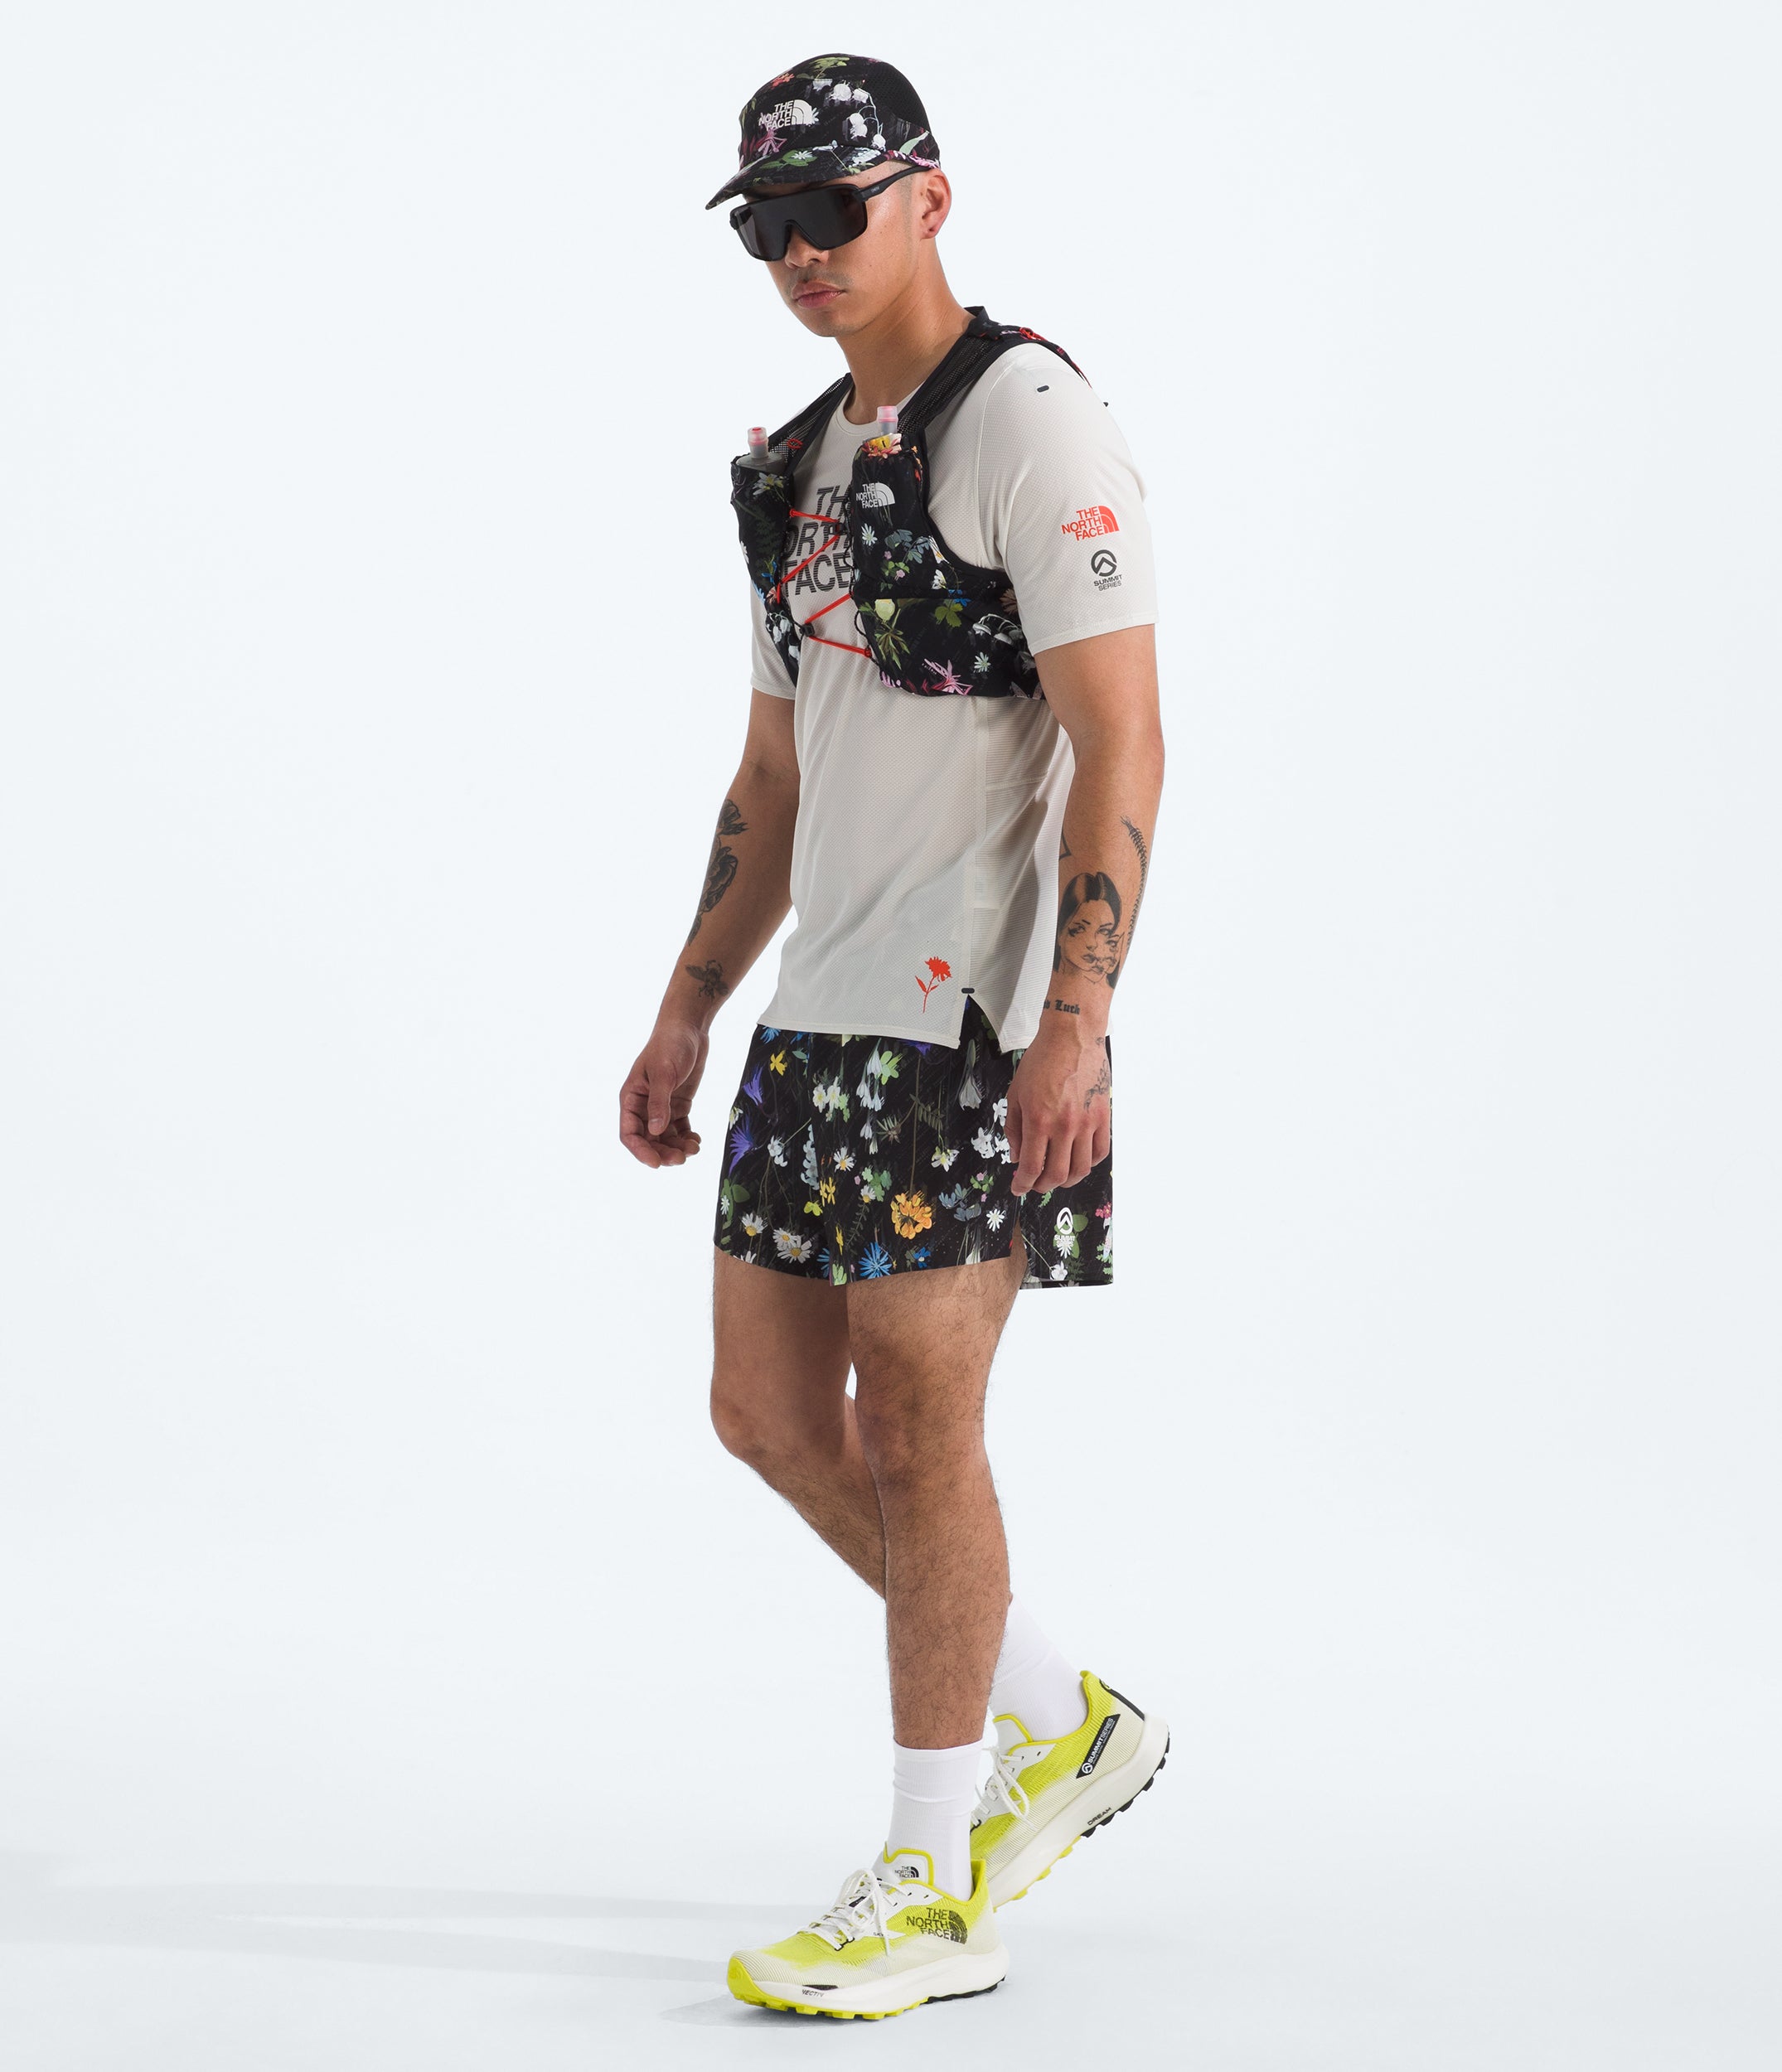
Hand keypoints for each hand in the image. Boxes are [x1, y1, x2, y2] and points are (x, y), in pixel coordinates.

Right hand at [619, 1018, 708, 1167]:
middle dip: (663, 1152)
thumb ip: (659, 1103)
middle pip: (649, 1140)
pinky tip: (697, 1140)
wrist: (689, 1028)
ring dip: (677, 1147)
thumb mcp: (663, 1073)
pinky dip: (686, 1138)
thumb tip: (655, 1132)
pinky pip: (679, 1128)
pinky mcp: (678, 1104)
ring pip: (665, 1138)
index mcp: (631, 1098)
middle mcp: (644, 1106)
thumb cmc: (670, 1045)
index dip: (640, 1151)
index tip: (656, 1163)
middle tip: (681, 1158)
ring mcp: (661, 1106)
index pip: (630, 1133)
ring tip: (694, 1149)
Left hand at [1005, 1021, 1110, 1194]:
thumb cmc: (1041, 1061)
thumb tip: (1018, 1157)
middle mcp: (1064, 1126)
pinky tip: (1079, 1161)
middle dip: (1043, 1186)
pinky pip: (1100, 1151)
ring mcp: (1087, 1123)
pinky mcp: (1103, 1116)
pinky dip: (1089, 1163)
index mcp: (1039, 1120)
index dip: (1023, 1184)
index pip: (1032, 1166)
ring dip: (1067, 1180)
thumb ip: (1015, 1129)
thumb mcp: (1016, 1094)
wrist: (1072, 1037)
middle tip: (1036, 1184)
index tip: (1018, 1188)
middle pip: (1057, 1174)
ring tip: (1058, 1177)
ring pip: (1081, 1168)